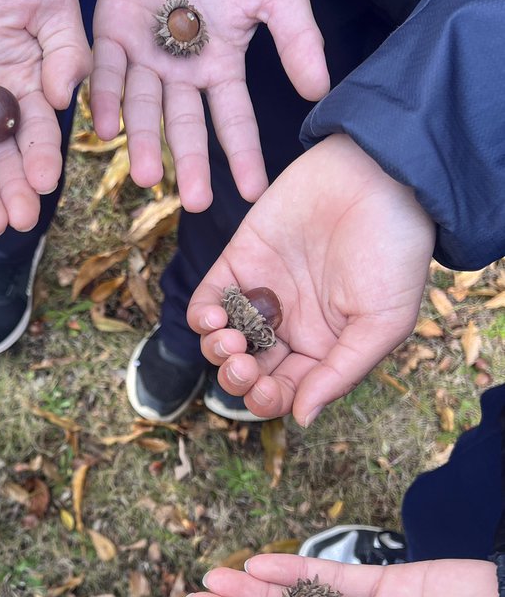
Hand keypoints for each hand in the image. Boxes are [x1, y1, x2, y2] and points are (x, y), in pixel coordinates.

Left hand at [91, 0, 328, 209]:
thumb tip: (320, 92)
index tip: (252, 193)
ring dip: (142, 142)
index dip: (243, 156)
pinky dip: (105, 98)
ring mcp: (145, 57)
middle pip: (184, 127)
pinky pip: (108, 74)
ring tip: (143, 175)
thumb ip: (298, 40)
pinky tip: (105, 126)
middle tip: (190, 202)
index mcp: (221, 69)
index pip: (233, 122)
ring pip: (143, 109)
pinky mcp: (110, 35)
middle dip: (188, 164)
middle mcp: (181, 73)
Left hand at [187, 135, 434, 424]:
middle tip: (243, 365)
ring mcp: (262, 294)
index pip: (284, 391)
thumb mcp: (382, 323)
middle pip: (247, 371)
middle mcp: (289, 327)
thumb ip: (340, 372)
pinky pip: (207, 300)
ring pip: (222, 341)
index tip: (266, 391)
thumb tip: (303, 417)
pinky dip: (202, 317)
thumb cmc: (394, 252)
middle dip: (237, 379)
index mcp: (324, 348)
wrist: (379, 179)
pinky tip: (214, 317)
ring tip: (229, 340)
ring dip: (216, 352)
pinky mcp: (240, 262)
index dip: (267, 400)